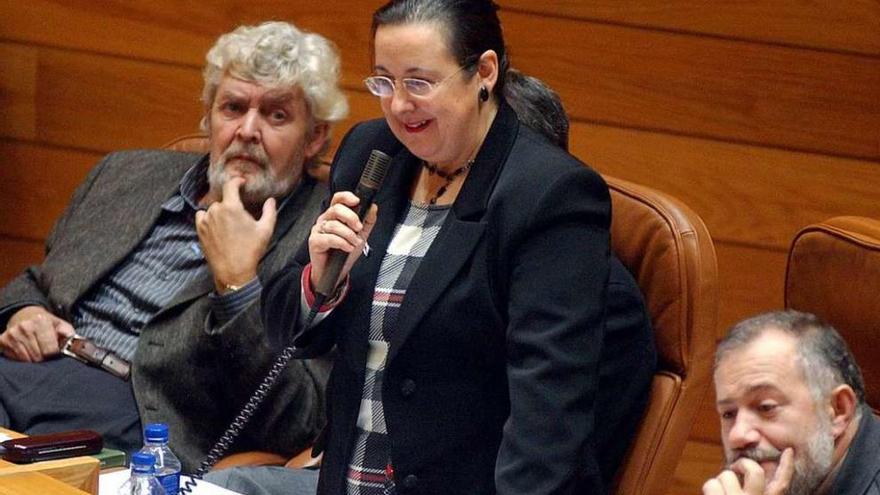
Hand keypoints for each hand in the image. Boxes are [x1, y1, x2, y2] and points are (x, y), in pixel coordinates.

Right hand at [0, 306, 74, 361]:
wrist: (25, 315)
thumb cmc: (46, 323)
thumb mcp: (60, 325)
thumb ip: (69, 335)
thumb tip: (78, 347)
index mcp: (41, 321)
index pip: (50, 350)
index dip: (54, 354)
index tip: (55, 351)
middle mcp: (24, 327)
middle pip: (38, 357)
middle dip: (44, 358)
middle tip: (45, 352)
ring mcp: (11, 334)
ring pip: (26, 360)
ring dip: (33, 359)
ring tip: (37, 350)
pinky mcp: (2, 341)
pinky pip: (15, 359)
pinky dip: (22, 358)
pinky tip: (26, 350)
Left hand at [196, 177, 276, 292]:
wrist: (233, 271)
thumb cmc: (250, 251)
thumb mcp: (266, 230)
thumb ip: (269, 211)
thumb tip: (271, 200)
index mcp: (232, 207)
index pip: (231, 185)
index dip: (237, 181)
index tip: (241, 183)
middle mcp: (216, 211)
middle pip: (224, 199)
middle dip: (232, 203)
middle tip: (240, 214)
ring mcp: (206, 220)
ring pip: (213, 208)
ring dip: (220, 211)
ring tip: (229, 223)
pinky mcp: (200, 230)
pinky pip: (202, 216)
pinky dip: (208, 218)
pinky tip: (217, 226)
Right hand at [308, 191, 377, 290]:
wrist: (336, 272)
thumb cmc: (344, 252)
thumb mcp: (361, 235)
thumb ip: (368, 221)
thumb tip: (373, 207)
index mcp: (335, 215)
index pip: (338, 199)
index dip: (346, 197)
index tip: (357, 201)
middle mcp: (325, 220)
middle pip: (335, 209)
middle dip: (351, 217)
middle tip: (359, 228)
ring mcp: (318, 230)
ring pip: (333, 225)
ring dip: (348, 235)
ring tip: (354, 243)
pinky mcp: (314, 241)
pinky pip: (329, 238)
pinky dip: (341, 243)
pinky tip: (348, 248)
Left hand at [702, 449, 793, 494]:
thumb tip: (740, 477)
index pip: (781, 485)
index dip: (786, 467)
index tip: (788, 451)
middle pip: (755, 471)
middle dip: (742, 465)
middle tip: (734, 469)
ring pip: (726, 475)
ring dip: (718, 482)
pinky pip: (711, 484)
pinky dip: (708, 488)